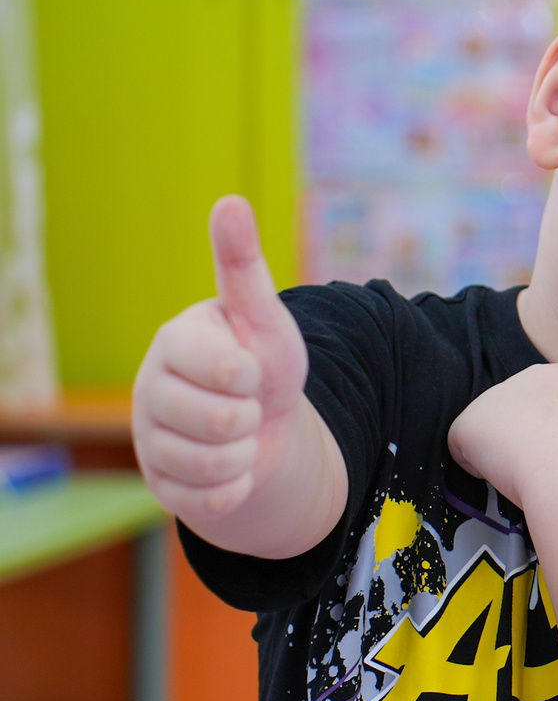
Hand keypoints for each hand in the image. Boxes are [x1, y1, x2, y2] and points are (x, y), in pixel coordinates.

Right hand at [133, 196, 310, 521]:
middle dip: (250, 415)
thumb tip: (230, 201)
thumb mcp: (265, 315)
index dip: (246, 374)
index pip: (217, 367)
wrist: (266, 428)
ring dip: (244, 452)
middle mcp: (149, 389)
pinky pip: (210, 499)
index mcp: (173, 342)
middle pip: (218, 420)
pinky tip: (232, 468)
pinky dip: (236, 487)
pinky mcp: (162, 485)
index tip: (249, 369)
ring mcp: (150, 440)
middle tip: (246, 403)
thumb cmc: (263, 362)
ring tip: (240, 433)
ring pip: (214, 462)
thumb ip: (243, 264)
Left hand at [447, 362, 557, 511]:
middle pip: (529, 413)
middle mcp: (540, 373)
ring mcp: (502, 394)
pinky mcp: (472, 420)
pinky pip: (466, 445)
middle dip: (537, 441)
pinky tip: (504, 481)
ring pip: (498, 428)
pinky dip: (478, 464)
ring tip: (533, 479)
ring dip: (508, 453)